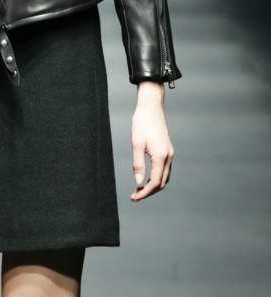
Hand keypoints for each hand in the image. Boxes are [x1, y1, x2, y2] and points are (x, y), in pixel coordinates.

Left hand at [130, 81, 173, 201]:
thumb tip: (138, 183)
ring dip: (153, 185)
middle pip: (162, 183)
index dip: (144, 193)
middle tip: (135, 195)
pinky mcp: (168, 149)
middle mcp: (168, 156)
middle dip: (149, 192)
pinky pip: (164, 169)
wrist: (151, 106)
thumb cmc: (142, 123)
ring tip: (139, 189)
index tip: (134, 198)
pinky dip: (157, 177)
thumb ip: (138, 164)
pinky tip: (146, 177)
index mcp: (161, 156)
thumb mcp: (136, 143)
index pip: (155, 183)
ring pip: (164, 177)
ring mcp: (170, 153)